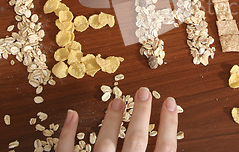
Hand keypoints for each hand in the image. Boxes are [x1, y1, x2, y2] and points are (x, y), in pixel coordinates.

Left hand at [57, 87, 177, 151]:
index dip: (169, 125)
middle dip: (141, 114)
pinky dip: (67, 134)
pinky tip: (71, 116)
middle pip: (136, 140)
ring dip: (111, 120)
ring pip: (105, 145)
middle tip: (143, 92)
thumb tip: (171, 148)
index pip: (165, 149)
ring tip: (116, 100)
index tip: (171, 103)